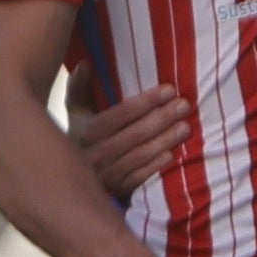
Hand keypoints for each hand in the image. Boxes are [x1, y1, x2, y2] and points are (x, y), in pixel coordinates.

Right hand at [71, 84, 190, 202]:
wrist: (70, 183)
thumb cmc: (79, 141)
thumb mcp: (75, 114)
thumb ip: (79, 88)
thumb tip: (84, 64)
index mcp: (86, 131)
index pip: (121, 113)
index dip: (146, 101)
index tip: (169, 90)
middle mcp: (95, 153)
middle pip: (135, 133)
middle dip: (162, 118)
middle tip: (184, 106)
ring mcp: (106, 175)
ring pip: (140, 155)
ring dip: (165, 140)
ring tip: (185, 128)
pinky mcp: (116, 192)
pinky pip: (139, 177)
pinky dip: (156, 166)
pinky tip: (172, 155)